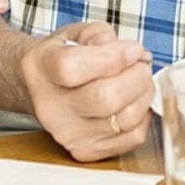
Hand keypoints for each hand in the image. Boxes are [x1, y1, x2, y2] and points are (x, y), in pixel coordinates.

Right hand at [19, 21, 154, 161]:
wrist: (39, 87)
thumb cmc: (64, 54)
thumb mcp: (78, 32)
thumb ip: (102, 36)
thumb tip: (132, 54)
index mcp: (42, 67)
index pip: (72, 67)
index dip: (112, 57)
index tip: (134, 49)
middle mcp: (50, 106)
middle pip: (104, 98)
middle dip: (137, 76)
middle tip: (142, 64)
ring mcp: (66, 134)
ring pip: (123, 120)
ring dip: (144, 95)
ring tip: (140, 80)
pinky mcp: (84, 151)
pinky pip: (130, 138)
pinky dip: (143, 116)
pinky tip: (134, 100)